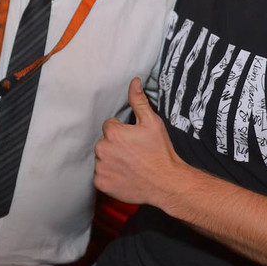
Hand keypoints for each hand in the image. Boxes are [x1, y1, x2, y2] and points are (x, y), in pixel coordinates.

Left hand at [93, 77, 184, 207]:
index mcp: (112, 132)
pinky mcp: (100, 183)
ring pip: (101, 158)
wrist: (166, 183)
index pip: (109, 126)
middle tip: (133, 154)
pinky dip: (109, 176)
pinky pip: (100, 175)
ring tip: (130, 165)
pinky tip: (124, 176)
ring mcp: (100, 167)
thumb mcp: (152, 123)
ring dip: (111, 160)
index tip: (134, 140)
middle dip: (115, 145)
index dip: (123, 132)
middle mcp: (102, 148)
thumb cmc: (160, 152)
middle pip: (104, 142)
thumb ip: (139, 101)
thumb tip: (134, 82)